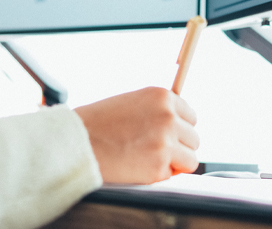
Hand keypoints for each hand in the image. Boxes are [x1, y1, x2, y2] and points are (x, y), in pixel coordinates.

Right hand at [74, 87, 199, 183]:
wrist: (77, 141)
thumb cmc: (98, 122)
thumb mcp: (132, 102)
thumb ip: (157, 110)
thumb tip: (179, 125)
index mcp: (161, 96)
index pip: (190, 116)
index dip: (178, 128)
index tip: (167, 134)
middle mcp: (168, 116)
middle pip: (194, 138)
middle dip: (178, 146)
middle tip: (155, 149)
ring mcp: (166, 142)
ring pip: (191, 158)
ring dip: (175, 162)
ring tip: (150, 159)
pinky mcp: (159, 166)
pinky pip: (173, 175)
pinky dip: (160, 175)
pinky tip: (140, 166)